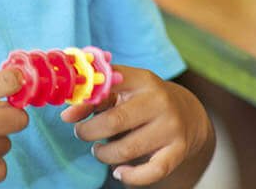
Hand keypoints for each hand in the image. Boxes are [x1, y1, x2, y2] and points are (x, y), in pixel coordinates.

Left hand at [60, 66, 212, 186]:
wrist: (188, 111)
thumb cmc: (143, 98)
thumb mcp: (123, 89)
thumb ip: (95, 97)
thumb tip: (66, 115)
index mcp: (141, 79)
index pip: (108, 86)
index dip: (83, 102)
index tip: (67, 116)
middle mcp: (158, 101)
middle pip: (115, 121)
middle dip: (90, 132)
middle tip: (81, 134)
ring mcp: (171, 127)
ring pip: (129, 149)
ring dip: (105, 155)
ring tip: (98, 151)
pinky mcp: (179, 150)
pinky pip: (152, 171)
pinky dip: (131, 177)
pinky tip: (119, 172)